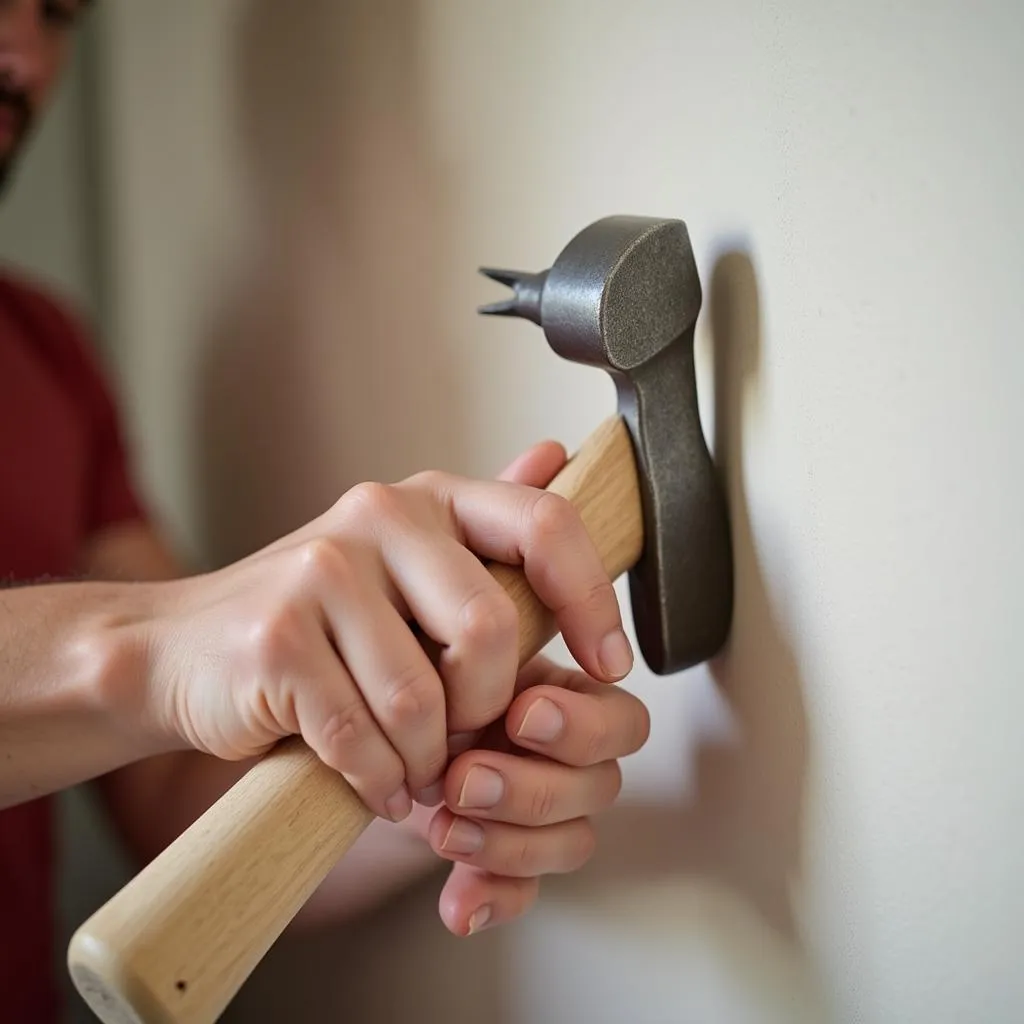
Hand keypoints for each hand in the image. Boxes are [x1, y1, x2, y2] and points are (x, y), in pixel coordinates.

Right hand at [138, 443, 632, 821]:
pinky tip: (373, 781)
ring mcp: (320, 572)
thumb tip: (555, 457)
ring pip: (423, 700)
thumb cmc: (315, 620)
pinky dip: (377, 779)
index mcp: (428, 499)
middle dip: (486, 710)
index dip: (591, 599)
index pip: (545, 525)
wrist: (185, 648)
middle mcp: (379, 516)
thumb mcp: (405, 564)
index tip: (607, 665)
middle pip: (491, 632)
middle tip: (462, 739)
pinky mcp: (276, 638)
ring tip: (410, 767)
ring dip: (426, 760)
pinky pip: (362, 737)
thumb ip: (482, 530)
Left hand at [410, 654, 649, 934]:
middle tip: (465, 778)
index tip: (522, 713)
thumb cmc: (431, 669)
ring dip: (508, 843)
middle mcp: (571, 758)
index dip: (582, 726)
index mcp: (574, 698)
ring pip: (571, 843)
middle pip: (597, 789)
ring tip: (445, 829)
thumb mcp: (460, 650)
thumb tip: (516, 688)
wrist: (390, 717)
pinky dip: (490, 900)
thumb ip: (486, 660)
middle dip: (528, 788)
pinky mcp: (510, 859)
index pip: (624, 722)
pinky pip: (521, 891)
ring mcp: (547, 813)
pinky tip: (458, 905)